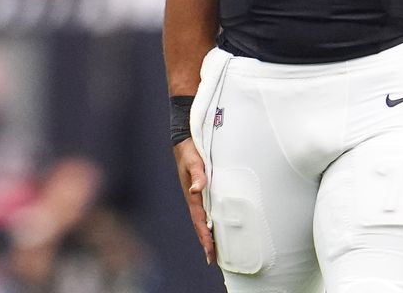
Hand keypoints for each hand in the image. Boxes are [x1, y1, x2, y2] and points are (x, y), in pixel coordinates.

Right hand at [173, 138, 215, 264]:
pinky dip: (211, 222)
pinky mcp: (202, 190)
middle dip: (206, 243)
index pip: (200, 222)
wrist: (185, 141)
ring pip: (204, 220)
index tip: (210, 253)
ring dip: (208, 235)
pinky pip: (207, 210)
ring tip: (216, 250)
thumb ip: (197, 174)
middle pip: (201, 225)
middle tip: (213, 260)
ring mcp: (197, 196)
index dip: (205, 238)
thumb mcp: (193, 161)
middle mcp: (195, 199)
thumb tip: (197, 189)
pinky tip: (217, 227)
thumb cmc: (189, 151)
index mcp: (192, 196)